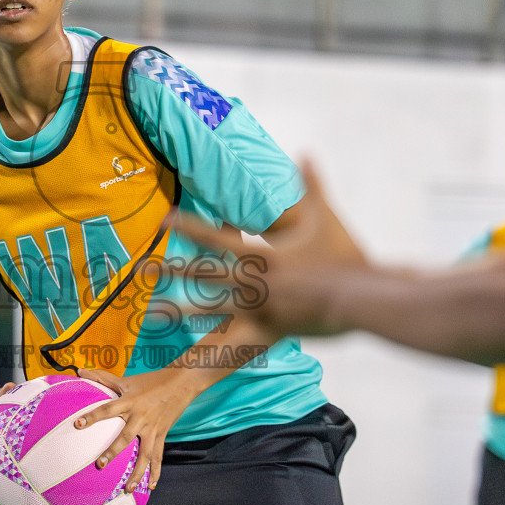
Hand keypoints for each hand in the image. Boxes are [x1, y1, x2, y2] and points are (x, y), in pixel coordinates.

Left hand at [74, 368, 201, 491]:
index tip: (78, 424)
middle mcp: (140, 417)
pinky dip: (155, 472)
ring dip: (137, 472)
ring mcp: (152, 429)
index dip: (92, 416)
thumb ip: (102, 377)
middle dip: (113, 452)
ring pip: (145, 454)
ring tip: (128, 489)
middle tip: (100, 465)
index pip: (107, 409)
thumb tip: (79, 370)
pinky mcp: (162, 435)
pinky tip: (151, 486)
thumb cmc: (151, 380)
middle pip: (125, 437)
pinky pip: (158, 456)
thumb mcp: (126, 379)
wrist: (182, 382)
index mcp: (129, 402)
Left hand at [169, 160, 369, 342]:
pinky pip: (239, 340)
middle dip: (172, 271)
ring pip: (213, 311)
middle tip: (141, 269)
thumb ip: (311, 184)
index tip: (165, 219)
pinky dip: (216, 344)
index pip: (217, 239)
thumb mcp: (326, 215)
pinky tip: (196, 352)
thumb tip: (305, 152)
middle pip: (205, 276)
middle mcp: (256, 283)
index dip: (189, 227)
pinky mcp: (273, 332)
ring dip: (181, 311)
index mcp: (264, 255)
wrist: (363, 298)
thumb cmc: (345, 255)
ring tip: (152, 315)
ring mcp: (262, 310)